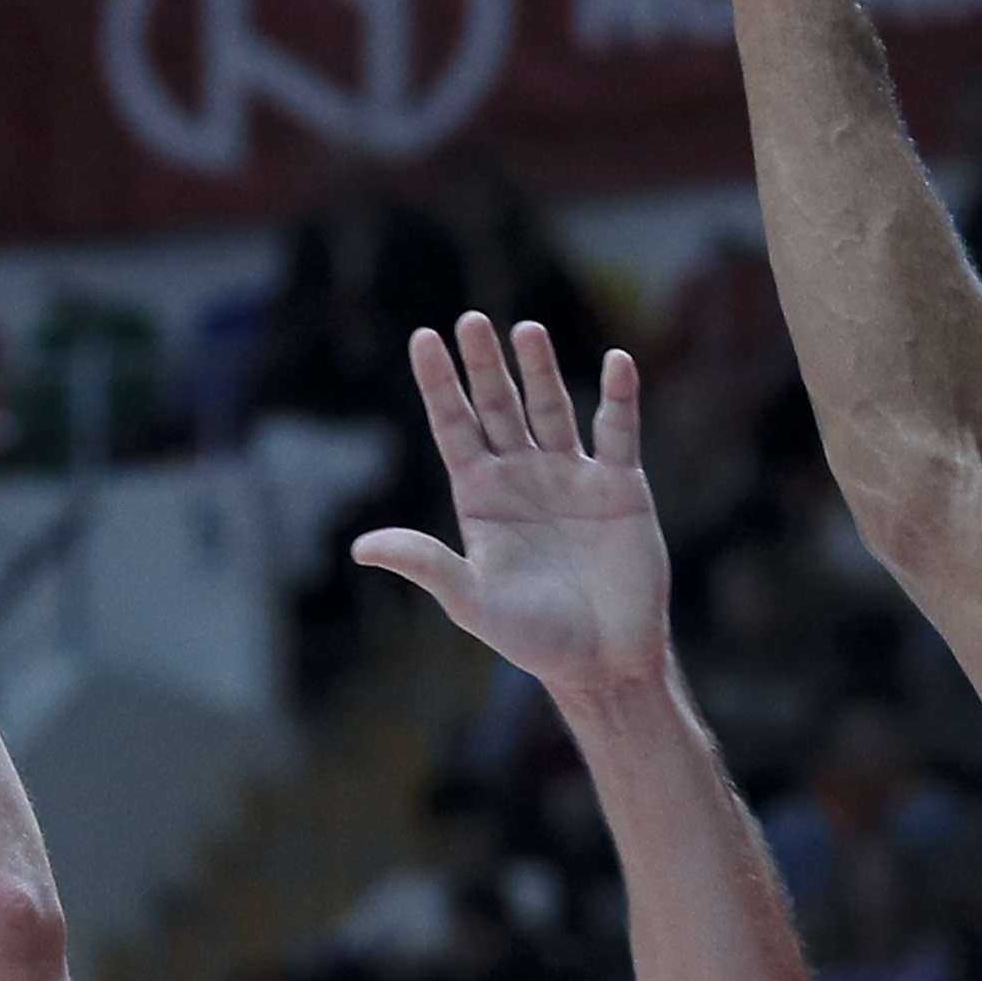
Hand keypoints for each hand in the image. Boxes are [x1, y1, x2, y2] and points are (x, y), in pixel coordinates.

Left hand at [356, 315, 668, 703]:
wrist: (605, 660)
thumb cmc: (534, 637)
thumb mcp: (471, 601)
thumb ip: (425, 564)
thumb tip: (361, 548)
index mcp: (481, 496)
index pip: (454, 425)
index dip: (439, 383)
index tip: (423, 338)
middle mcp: (522, 476)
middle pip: (499, 405)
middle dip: (484, 364)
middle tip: (472, 320)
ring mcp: (571, 476)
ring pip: (552, 408)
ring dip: (540, 370)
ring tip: (527, 330)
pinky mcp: (620, 486)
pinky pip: (618, 431)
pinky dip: (619, 397)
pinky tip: (616, 363)